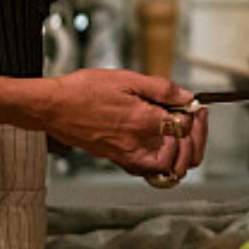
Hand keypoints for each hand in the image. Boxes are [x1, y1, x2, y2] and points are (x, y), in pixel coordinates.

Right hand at [38, 68, 206, 178]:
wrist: (53, 107)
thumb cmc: (83, 90)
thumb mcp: (127, 79)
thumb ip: (160, 89)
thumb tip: (185, 96)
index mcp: (142, 121)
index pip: (184, 128)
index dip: (195, 117)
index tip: (194, 107)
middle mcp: (137, 143)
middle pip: (183, 156)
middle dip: (196, 140)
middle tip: (195, 124)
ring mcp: (127, 155)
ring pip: (167, 169)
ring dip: (181, 154)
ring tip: (182, 135)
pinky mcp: (117, 160)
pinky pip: (147, 170)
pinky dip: (160, 162)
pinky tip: (161, 144)